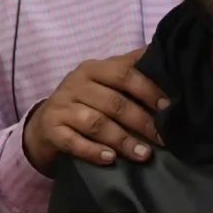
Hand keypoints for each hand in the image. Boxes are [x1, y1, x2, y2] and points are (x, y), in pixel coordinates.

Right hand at [25, 48, 166, 172]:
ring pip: (96, 123)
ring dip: (123, 140)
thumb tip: (161, 53)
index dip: (148, 90)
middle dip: (141, 121)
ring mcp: (61, 108)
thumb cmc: (84, 101)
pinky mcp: (52, 130)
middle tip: (162, 138)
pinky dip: (93, 151)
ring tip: (144, 154)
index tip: (168, 107)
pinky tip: (110, 159)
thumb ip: (130, 69)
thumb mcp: (103, 81)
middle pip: (114, 102)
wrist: (44, 125)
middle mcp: (75, 84)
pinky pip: (74, 142)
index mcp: (93, 69)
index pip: (123, 74)